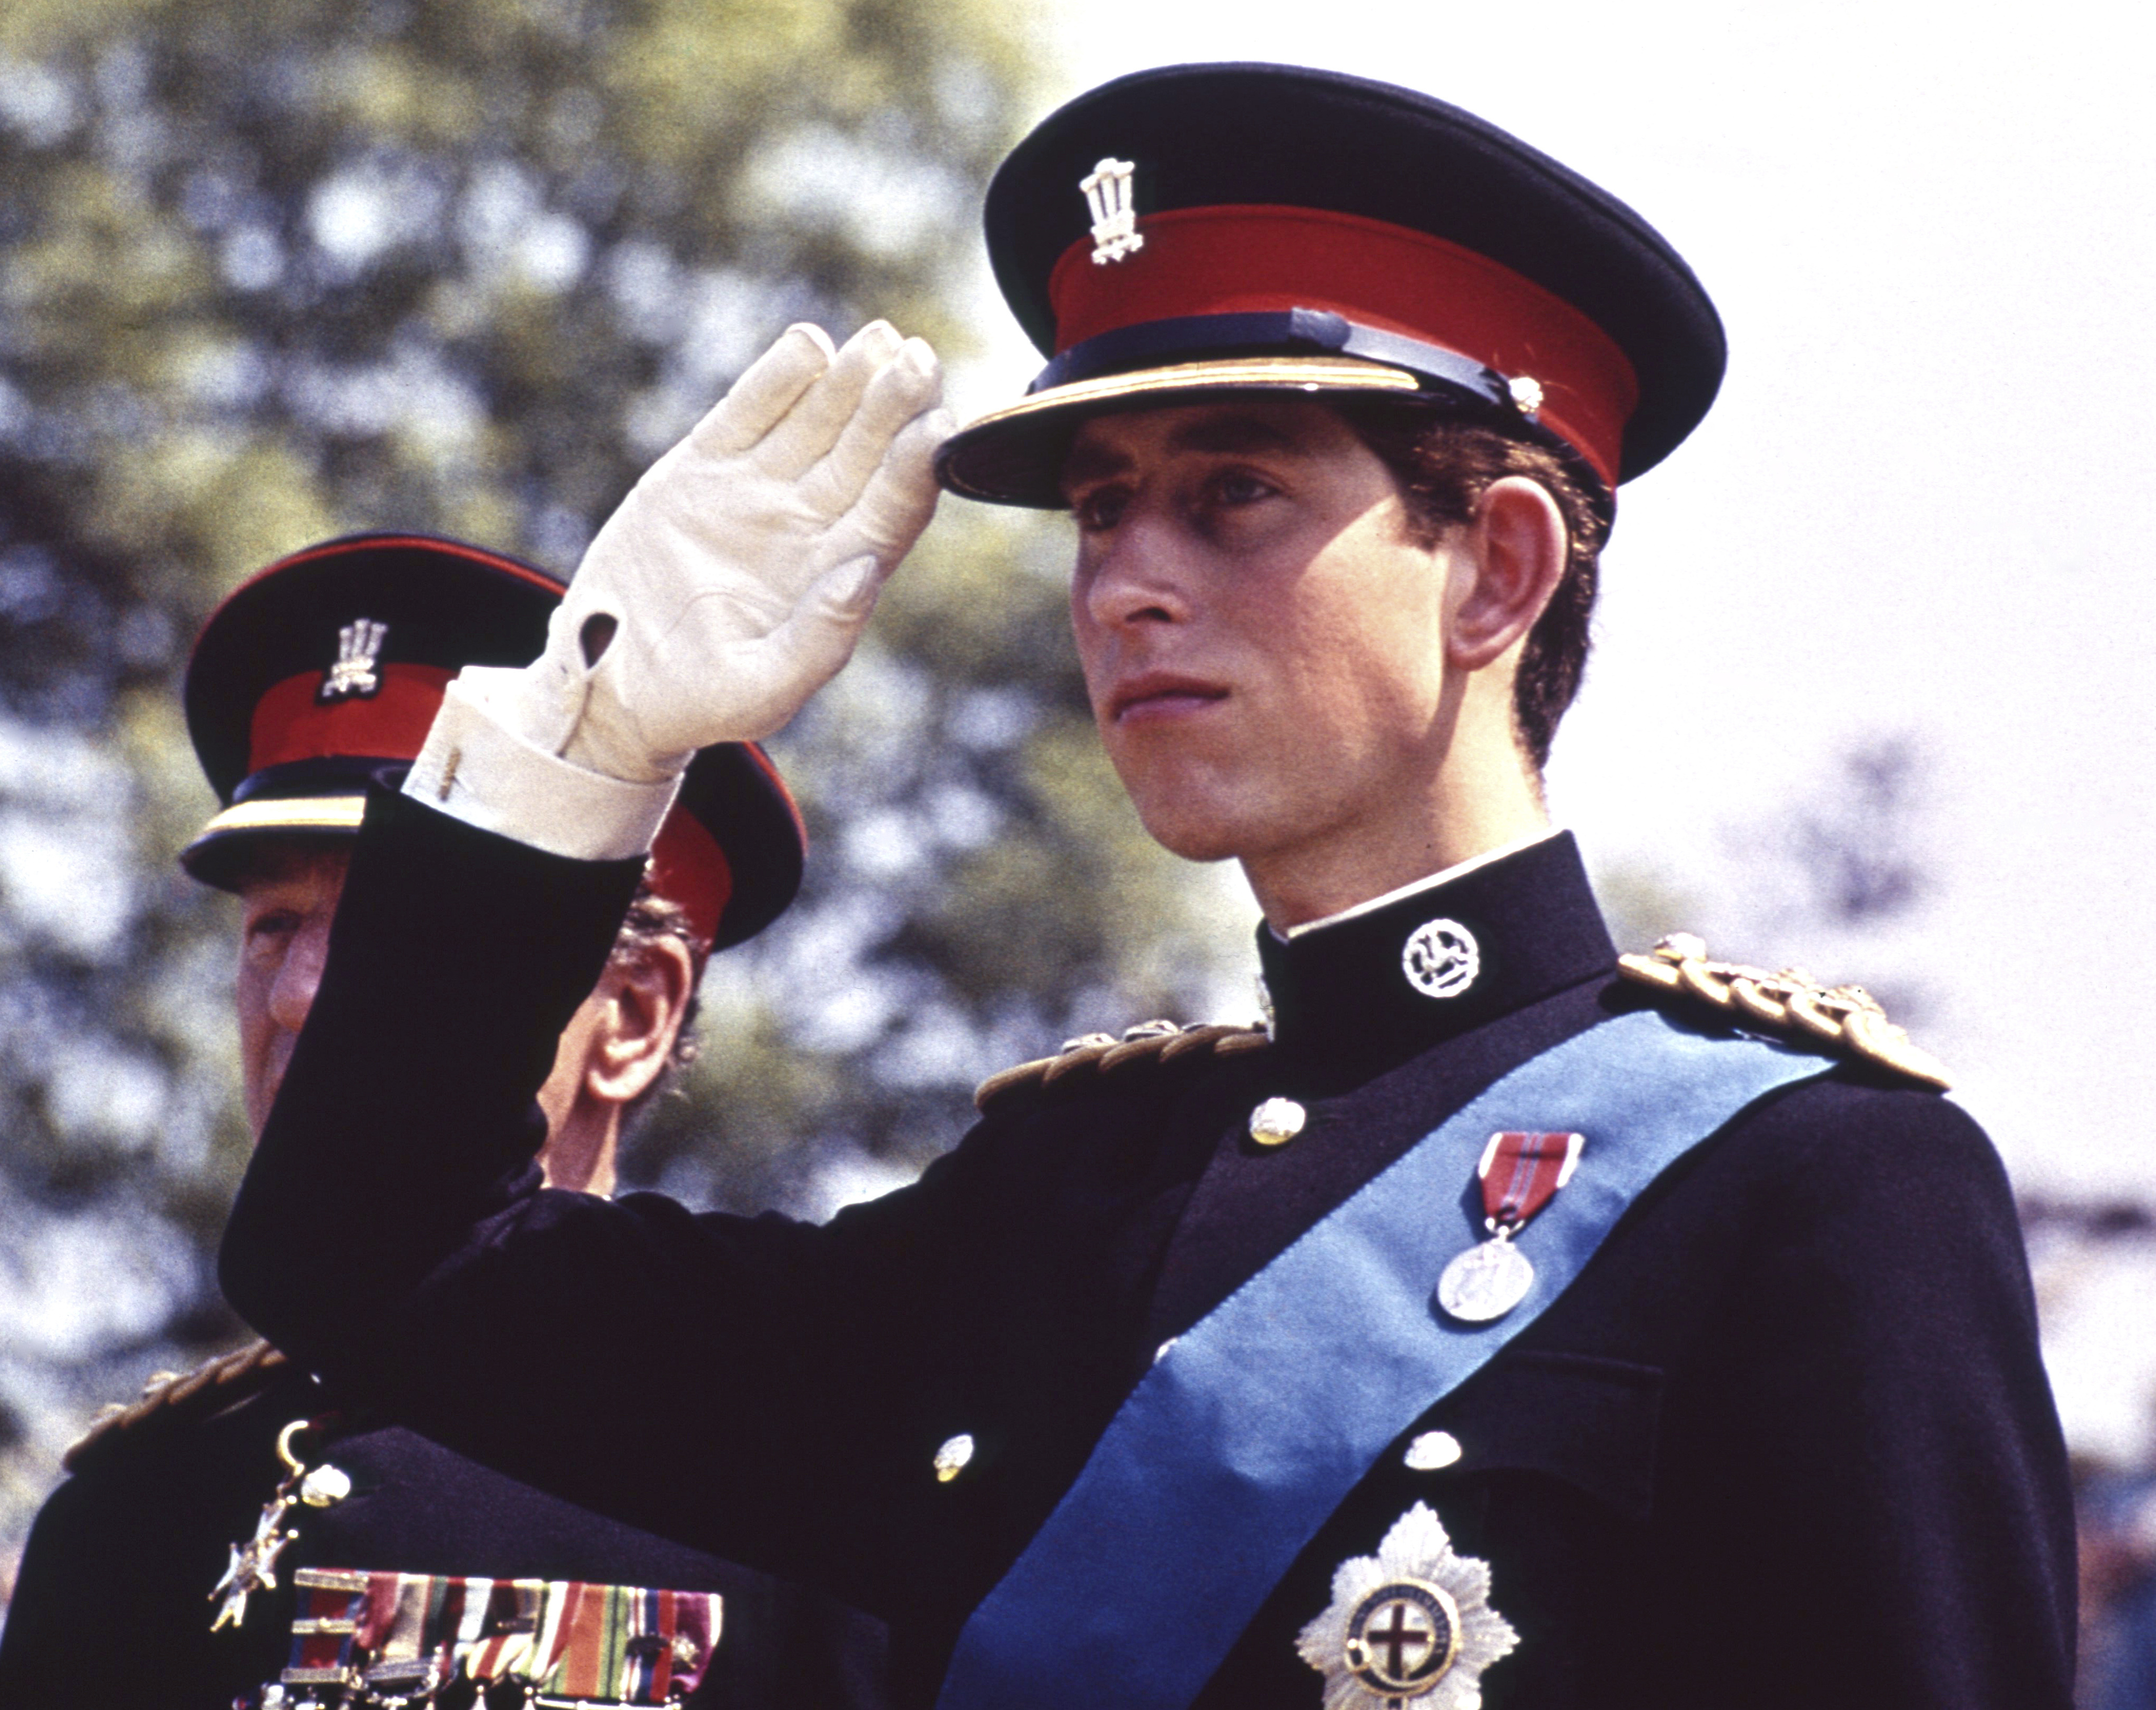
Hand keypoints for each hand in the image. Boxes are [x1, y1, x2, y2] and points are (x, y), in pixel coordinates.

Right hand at [508, 320, 949, 780]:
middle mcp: (807, 527)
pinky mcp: (703, 471)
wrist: (610, 686)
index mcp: (833, 577)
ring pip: (816, 422)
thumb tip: (866, 572)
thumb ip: (820, 640)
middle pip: (864, 455)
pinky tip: (809, 344)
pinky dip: (778, 379)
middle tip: (918, 358)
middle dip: (893, 407)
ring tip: (876, 341)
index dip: (915, 468)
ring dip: (848, 381)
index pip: (891, 511)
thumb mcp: (759, 692)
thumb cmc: (695, 704)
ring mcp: (757, 492)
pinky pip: (748, 414)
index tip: (936, 425)